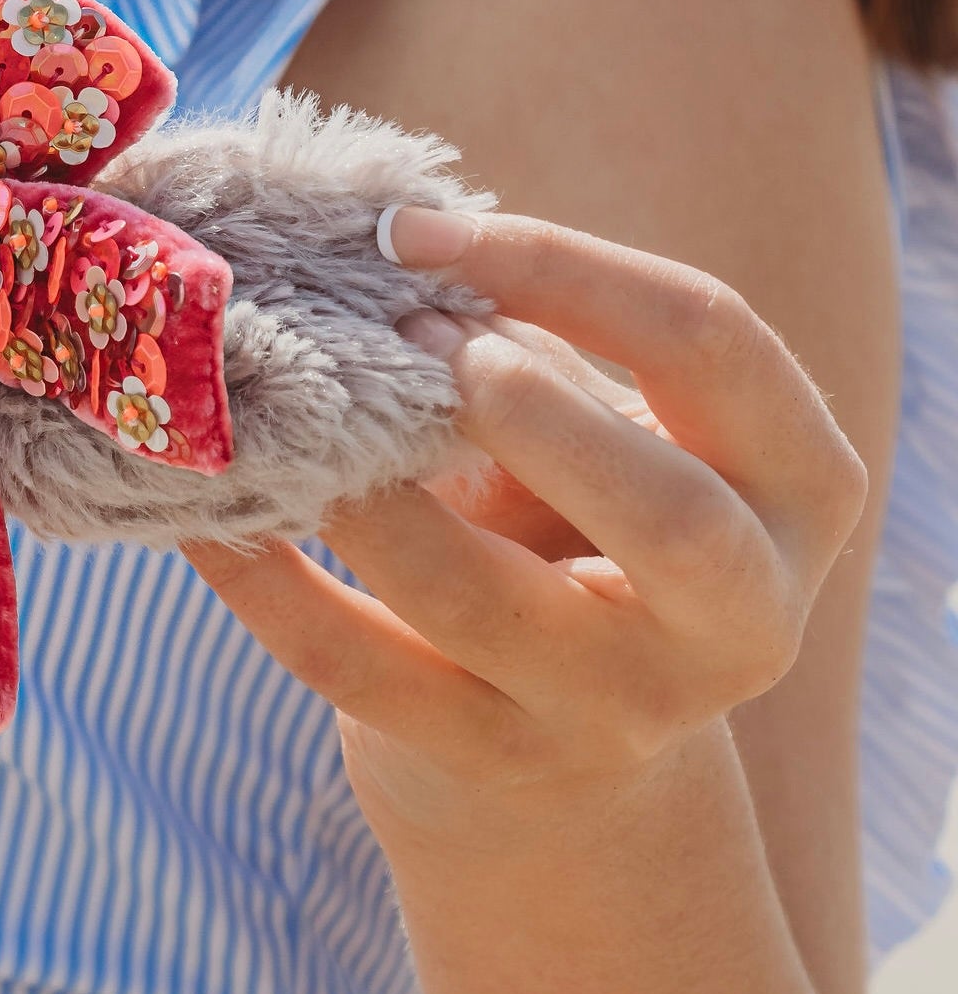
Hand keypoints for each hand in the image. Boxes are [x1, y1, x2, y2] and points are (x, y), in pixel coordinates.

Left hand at [183, 209, 870, 852]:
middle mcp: (740, 615)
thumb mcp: (594, 429)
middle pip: (666, 514)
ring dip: (365, 491)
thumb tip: (375, 241)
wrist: (562, 753)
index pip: (709, 342)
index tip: (410, 231)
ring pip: (480, 598)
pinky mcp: (489, 761)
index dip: (561, 266)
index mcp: (794, 486)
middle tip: (394, 332)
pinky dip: (264, 579)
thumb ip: (528, 341)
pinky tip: (200, 513)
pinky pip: (351, 664)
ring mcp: (618, 710)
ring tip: (282, 411)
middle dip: (520, 410)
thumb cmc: (569, 514)